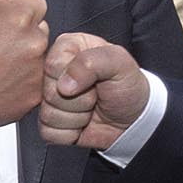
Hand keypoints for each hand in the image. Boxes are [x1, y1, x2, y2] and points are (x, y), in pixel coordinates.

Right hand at [0, 0, 48, 151]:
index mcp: (19, 16)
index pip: (36, 1)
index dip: (17, 9)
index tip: (5, 20)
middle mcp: (34, 42)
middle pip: (39, 27)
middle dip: (23, 32)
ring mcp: (37, 70)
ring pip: (39, 54)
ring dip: (24, 56)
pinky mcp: (35, 94)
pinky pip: (35, 80)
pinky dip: (22, 79)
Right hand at [39, 33, 148, 151]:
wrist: (134, 120)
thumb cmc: (128, 87)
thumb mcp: (119, 63)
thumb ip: (91, 62)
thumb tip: (64, 84)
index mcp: (67, 48)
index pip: (53, 65)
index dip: (76, 78)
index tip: (96, 78)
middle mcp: (55, 72)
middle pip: (50, 92)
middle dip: (80, 100)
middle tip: (96, 95)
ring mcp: (50, 98)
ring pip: (49, 115)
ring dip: (77, 118)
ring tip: (92, 108)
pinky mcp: (49, 123)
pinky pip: (49, 133)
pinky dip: (70, 134)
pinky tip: (82, 123)